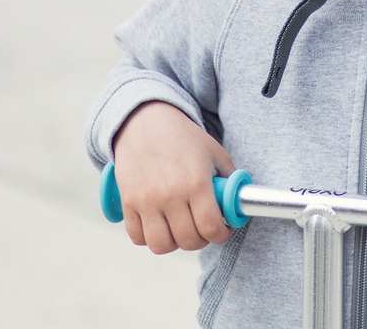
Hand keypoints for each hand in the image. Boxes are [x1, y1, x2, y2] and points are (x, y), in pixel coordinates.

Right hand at [112, 101, 235, 253]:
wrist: (145, 122)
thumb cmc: (182, 137)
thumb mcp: (214, 152)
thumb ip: (229, 179)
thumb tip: (239, 202)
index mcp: (196, 183)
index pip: (211, 228)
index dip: (221, 235)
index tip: (222, 231)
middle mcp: (171, 195)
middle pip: (188, 241)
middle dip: (200, 240)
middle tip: (202, 230)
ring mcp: (147, 201)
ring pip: (161, 245)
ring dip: (174, 243)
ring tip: (179, 230)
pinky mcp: (128, 202)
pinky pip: (137, 236)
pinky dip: (148, 238)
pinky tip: (158, 226)